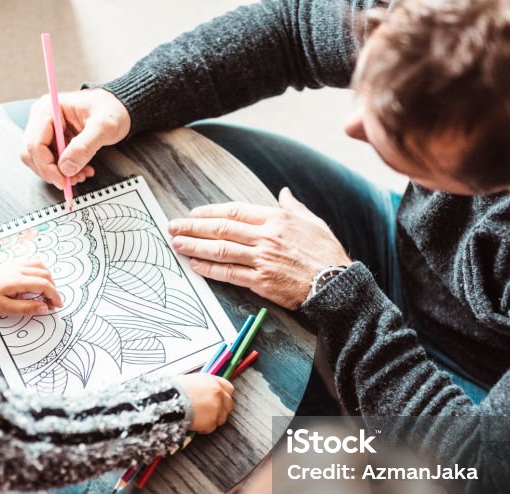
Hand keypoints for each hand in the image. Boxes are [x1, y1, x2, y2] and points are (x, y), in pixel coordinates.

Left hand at [0, 260, 62, 315]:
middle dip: (53, 288)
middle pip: (45, 274)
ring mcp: (15, 265)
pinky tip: (36, 282)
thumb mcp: (5, 308)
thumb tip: (44, 308)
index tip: (57, 305)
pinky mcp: (12, 266)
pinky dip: (40, 272)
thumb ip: (27, 308)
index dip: (54, 295)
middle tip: (51, 303)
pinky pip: (32, 264)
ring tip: (46, 292)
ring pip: (40, 266)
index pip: (44, 284)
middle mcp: (18, 269)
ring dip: (48, 278)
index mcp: (18, 280)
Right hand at [21, 89, 130, 189]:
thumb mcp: (104, 126)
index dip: (47, 167)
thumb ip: (85, 146)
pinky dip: (65, 171)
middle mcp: (42, 119)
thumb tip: (66, 167)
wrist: (118, 109)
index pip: (35, 144)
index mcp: (48, 109)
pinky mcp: (53, 141)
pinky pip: (51, 162)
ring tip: (81, 174)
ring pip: (40, 162)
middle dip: (52, 172)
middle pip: (32, 155)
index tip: (63, 181)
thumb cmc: (111, 110)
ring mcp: (46, 131)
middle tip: (72, 180)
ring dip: (59, 174)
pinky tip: (81, 170)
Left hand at [168, 187, 351, 309]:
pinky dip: (210, 269)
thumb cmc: (327, 254)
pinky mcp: (261, 281)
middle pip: (221, 229)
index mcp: (276, 219)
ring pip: (221, 250)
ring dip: (195, 246)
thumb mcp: (313, 222)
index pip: (234, 212)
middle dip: (193, 227)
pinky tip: (196, 266)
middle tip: (173, 227)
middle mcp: (266, 236)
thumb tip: (284, 193)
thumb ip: (294, 207)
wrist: (336, 284)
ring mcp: (262, 259)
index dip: (210, 212)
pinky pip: (230, 273)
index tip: (194, 214)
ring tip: (178, 245)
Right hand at [178, 374, 233, 432]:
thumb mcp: (189, 381)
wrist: (168, 401)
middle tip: (208, 412)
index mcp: (212, 381)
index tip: (220, 400)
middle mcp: (217, 393)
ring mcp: (216, 408)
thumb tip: (202, 393)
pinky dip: (203, 428)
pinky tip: (194, 424)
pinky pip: (211, 428)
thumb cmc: (173, 390)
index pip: (228, 388)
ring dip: (212, 420)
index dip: (224, 395)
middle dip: (220, 409)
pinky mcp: (211, 421)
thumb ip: (201, 387)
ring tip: (199, 419)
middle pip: (228, 404)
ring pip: (221, 418)